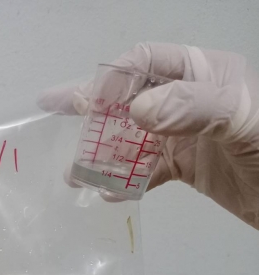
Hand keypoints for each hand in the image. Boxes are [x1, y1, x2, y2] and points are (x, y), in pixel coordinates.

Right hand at [38, 42, 258, 228]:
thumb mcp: (242, 119)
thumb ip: (192, 107)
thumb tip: (135, 112)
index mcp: (203, 73)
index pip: (145, 62)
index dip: (112, 78)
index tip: (85, 102)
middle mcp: (188, 99)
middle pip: (129, 96)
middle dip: (92, 107)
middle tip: (54, 110)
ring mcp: (184, 133)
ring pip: (132, 137)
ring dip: (102, 153)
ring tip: (75, 174)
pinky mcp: (185, 165)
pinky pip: (146, 169)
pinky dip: (126, 180)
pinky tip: (110, 193)